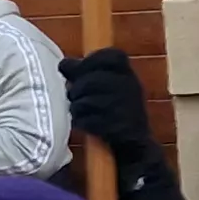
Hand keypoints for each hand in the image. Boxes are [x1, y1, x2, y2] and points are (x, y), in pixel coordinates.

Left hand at [62, 49, 161, 170]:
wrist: (135, 143)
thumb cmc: (115, 108)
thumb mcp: (107, 85)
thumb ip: (85, 72)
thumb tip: (63, 64)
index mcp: (128, 74)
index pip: (112, 56)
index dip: (90, 61)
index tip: (77, 70)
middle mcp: (131, 88)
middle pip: (92, 80)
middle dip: (77, 88)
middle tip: (74, 95)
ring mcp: (126, 108)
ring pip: (87, 101)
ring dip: (77, 106)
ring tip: (78, 109)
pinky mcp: (118, 128)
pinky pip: (89, 121)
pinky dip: (81, 122)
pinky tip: (82, 122)